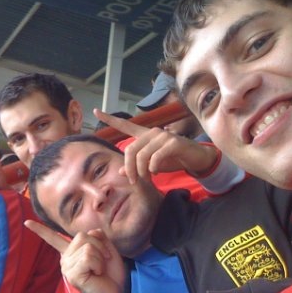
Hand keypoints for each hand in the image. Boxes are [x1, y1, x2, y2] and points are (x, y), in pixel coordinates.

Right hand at [25, 220, 124, 292]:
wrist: (114, 291)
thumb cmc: (109, 271)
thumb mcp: (106, 248)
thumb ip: (97, 236)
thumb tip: (91, 231)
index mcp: (70, 251)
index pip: (53, 238)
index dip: (40, 229)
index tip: (26, 222)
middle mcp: (65, 259)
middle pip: (82, 236)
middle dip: (99, 246)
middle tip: (103, 260)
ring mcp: (67, 267)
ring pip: (87, 247)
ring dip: (100, 257)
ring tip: (99, 269)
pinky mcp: (72, 275)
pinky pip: (88, 257)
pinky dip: (98, 263)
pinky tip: (97, 273)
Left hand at [93, 109, 217, 182]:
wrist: (196, 158)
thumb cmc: (173, 160)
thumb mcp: (151, 166)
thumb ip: (136, 166)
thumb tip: (120, 171)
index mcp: (145, 136)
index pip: (125, 125)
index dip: (109, 119)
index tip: (95, 111)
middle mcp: (152, 132)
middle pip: (130, 150)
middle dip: (129, 168)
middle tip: (133, 180)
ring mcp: (162, 136)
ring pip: (142, 156)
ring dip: (142, 172)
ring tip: (147, 179)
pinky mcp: (172, 143)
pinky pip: (155, 157)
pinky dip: (153, 168)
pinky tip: (155, 172)